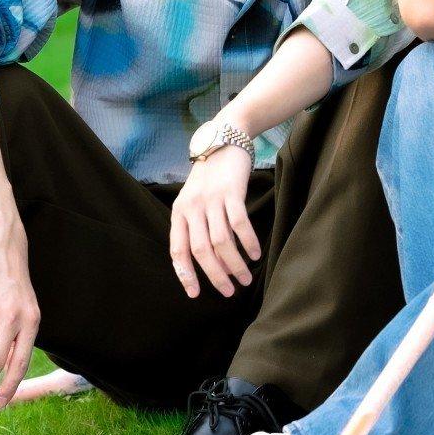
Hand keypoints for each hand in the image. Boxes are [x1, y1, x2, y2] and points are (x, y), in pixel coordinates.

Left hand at [170, 146, 259, 298]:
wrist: (224, 139)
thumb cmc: (210, 176)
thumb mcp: (193, 199)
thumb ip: (195, 225)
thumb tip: (210, 263)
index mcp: (179, 212)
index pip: (178, 250)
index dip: (186, 275)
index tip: (196, 294)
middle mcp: (192, 207)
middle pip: (201, 251)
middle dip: (215, 275)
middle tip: (229, 292)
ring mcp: (212, 199)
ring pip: (221, 241)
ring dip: (234, 264)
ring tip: (244, 279)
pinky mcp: (231, 192)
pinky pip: (239, 224)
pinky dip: (248, 243)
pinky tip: (255, 255)